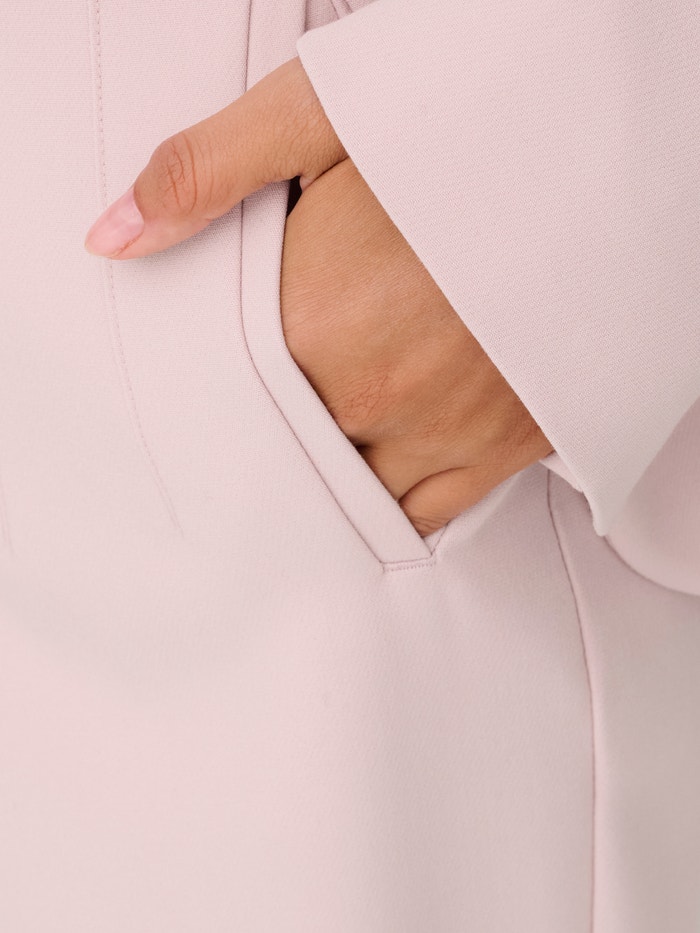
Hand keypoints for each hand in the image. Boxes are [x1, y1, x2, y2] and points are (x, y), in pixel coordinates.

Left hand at [84, 56, 552, 534]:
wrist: (624, 144)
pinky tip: (378, 480)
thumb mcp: (325, 115)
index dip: (209, 397)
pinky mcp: (508, 445)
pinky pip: (429, 512)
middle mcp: (378, 395)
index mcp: (317, 322)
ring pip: (352, 492)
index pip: (224, 398)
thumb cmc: (477, 123)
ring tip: (317, 454)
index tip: (207, 398)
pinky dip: (395, 507)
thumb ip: (208, 175)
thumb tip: (118, 235)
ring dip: (330, 474)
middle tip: (265, 420)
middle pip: (285, 451)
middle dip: (266, 439)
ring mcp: (447, 430)